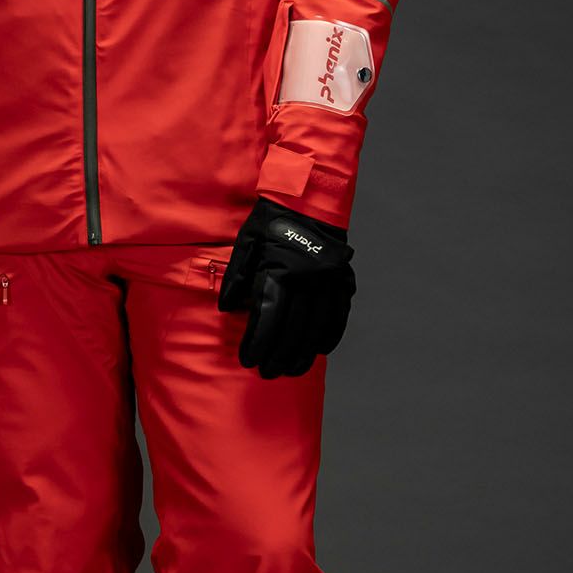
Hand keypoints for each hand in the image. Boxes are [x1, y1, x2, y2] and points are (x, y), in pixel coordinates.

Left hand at [217, 198, 355, 377]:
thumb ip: (236, 278)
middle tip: (268, 372)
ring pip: (317, 326)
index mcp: (279, 270)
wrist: (307, 199)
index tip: (249, 360)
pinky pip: (339, 314)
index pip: (268, 318)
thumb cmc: (270, 224)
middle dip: (278, 355)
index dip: (258, 343)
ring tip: (291, 369)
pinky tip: (320, 350)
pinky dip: (330, 335)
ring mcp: (328, 281)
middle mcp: (306, 279)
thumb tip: (228, 310)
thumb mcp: (246, 244)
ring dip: (303, 352)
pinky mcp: (343, 280)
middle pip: (293, 328)